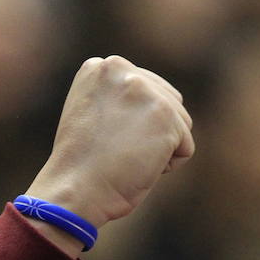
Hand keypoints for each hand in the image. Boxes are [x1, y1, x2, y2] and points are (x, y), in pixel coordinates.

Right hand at [26, 56, 193, 236]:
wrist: (75, 192)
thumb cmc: (81, 167)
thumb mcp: (92, 116)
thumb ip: (119, 98)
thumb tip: (157, 100)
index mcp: (99, 68)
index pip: (145, 90)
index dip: (129, 124)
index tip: (101, 139)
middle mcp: (121, 69)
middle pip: (167, 102)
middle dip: (148, 133)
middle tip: (113, 151)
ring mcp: (145, 91)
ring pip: (180, 123)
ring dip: (158, 148)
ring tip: (124, 158)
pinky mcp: (165, 116)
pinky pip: (185, 148)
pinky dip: (166, 167)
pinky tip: (137, 167)